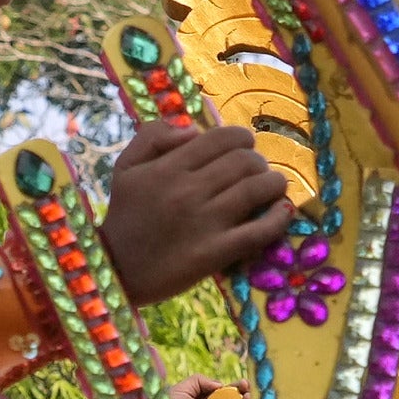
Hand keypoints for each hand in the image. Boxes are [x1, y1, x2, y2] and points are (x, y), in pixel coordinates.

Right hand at [100, 117, 292, 304]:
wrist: (116, 269)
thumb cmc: (124, 215)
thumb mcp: (125, 166)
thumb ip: (153, 135)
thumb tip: (193, 129)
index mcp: (168, 167)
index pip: (221, 138)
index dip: (241, 138)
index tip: (243, 147)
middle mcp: (189, 190)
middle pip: (245, 161)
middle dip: (257, 161)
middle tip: (255, 170)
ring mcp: (205, 222)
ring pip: (258, 188)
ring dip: (273, 183)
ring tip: (272, 187)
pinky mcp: (216, 252)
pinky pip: (260, 230)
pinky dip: (278, 218)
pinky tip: (281, 211)